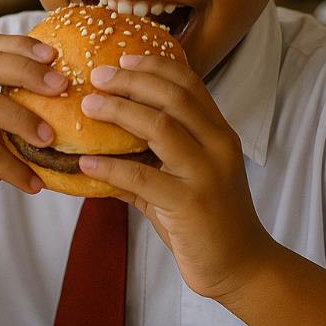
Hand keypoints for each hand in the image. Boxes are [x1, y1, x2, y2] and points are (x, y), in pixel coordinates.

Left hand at [75, 54, 276, 304]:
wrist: (241, 266)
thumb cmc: (206, 220)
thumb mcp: (180, 180)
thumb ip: (147, 160)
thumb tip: (96, 149)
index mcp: (218, 133)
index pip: (190, 84)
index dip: (155, 65)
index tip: (122, 59)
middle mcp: (218, 146)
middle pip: (174, 96)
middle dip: (132, 80)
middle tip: (97, 76)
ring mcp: (206, 174)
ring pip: (161, 127)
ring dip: (120, 111)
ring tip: (88, 106)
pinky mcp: (191, 204)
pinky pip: (144, 177)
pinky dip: (111, 167)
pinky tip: (85, 163)